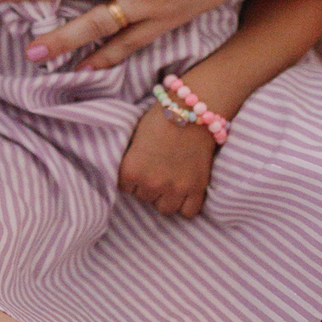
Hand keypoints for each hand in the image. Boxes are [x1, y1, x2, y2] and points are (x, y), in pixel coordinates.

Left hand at [118, 103, 216, 217]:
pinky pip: (188, 212)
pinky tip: (185, 190)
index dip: (132, 176)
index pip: (124, 188)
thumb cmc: (160, 118)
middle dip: (149, 185)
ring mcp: (176, 188)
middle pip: (144, 197)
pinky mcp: (197, 189)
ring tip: (170, 180)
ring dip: (166, 197)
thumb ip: (130, 160)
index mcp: (131, 170)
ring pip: (165, 208)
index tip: (141, 165)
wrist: (192, 109)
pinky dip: (187, 204)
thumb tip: (127, 174)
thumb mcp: (134, 138)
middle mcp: (151, 183)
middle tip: (157, 169)